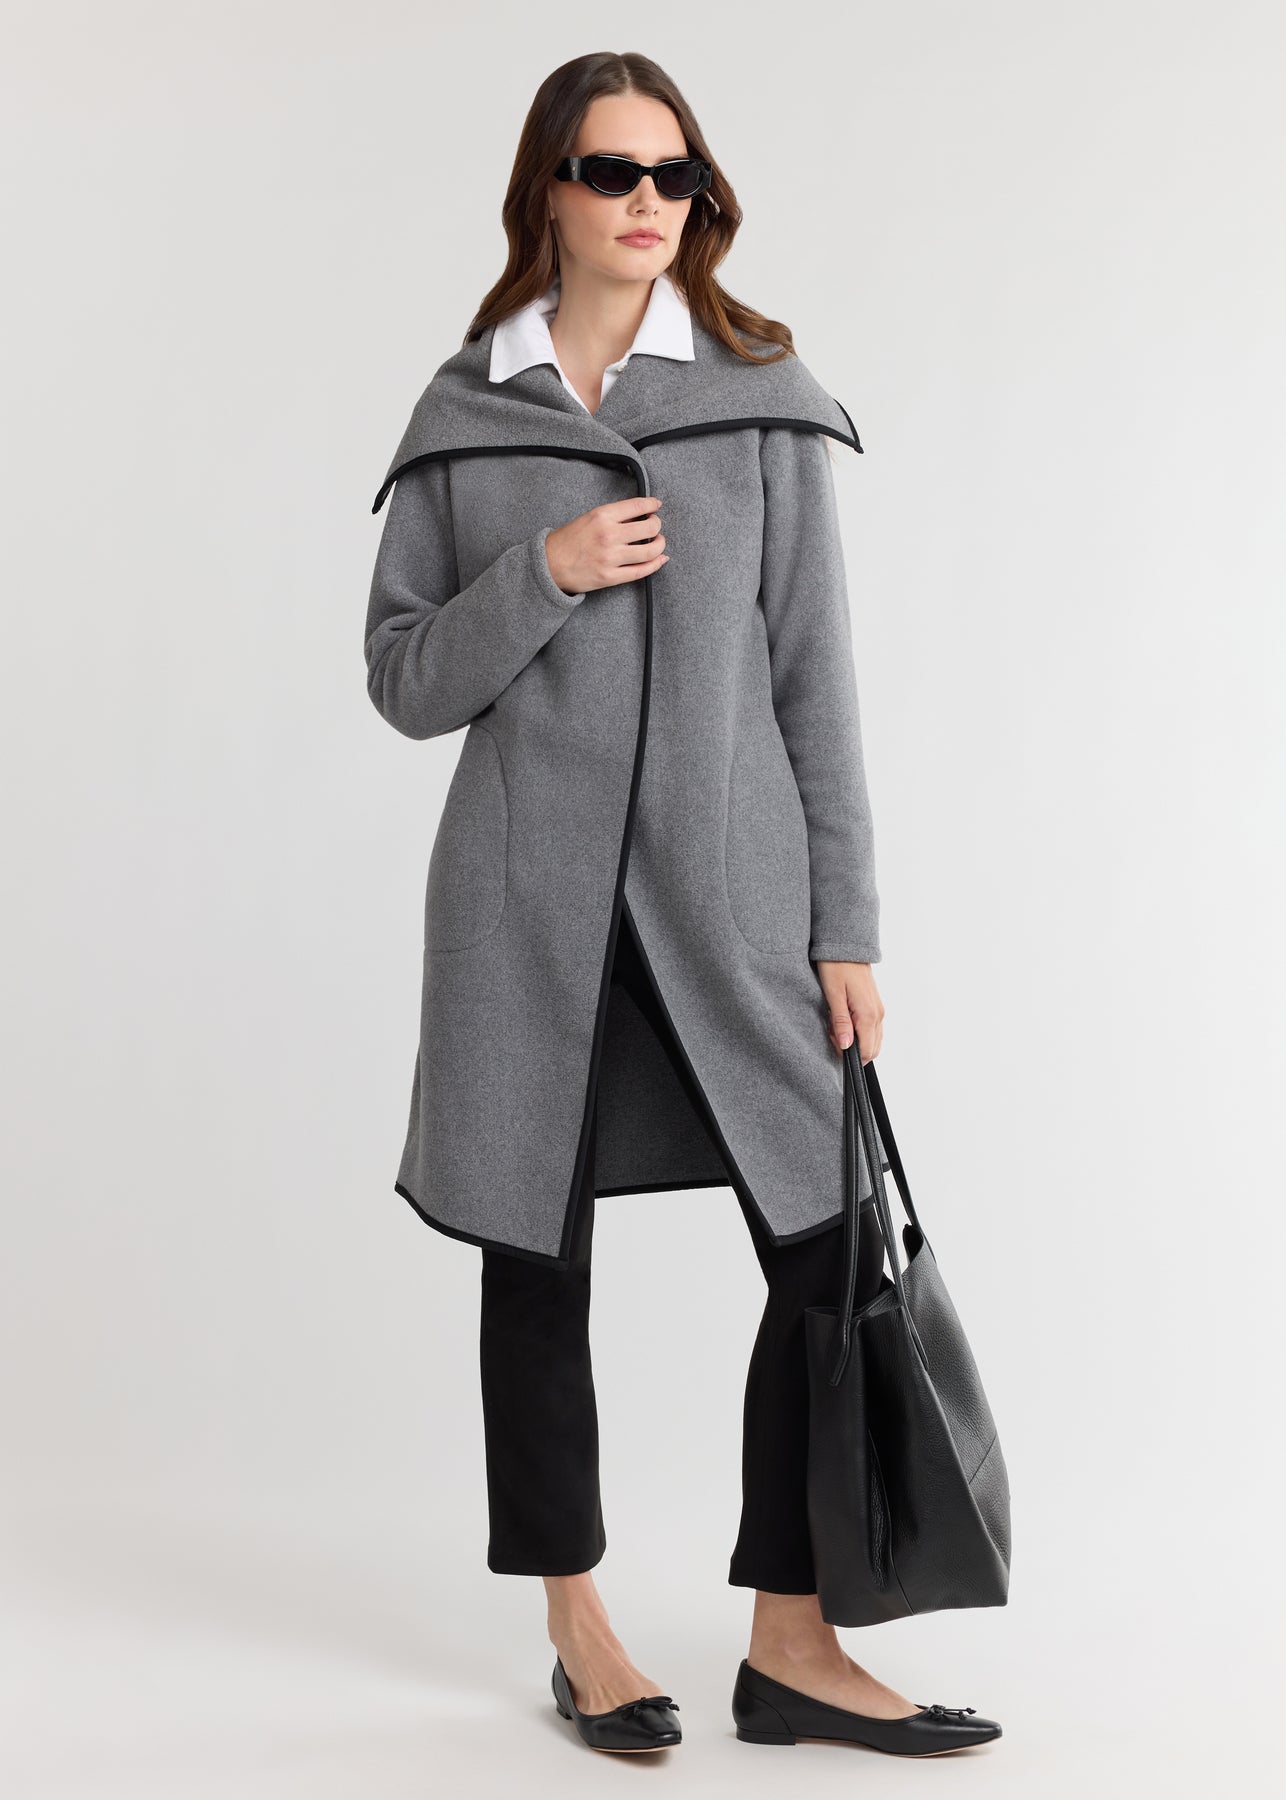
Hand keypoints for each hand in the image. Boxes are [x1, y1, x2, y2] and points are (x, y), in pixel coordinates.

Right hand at [545, 496, 668, 595]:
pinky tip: (660, 559)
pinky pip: (641, 571)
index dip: (652, 504)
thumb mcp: (588, 518)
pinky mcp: (611, 577)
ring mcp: (611, 558)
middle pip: (650, 527)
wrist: (549, 565)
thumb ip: (613, 516)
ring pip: (650, 550)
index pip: (638, 505)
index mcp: (602, 516)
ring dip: (660, 545)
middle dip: (657, 525)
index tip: (656, 505)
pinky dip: (655, 564)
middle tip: (655, 525)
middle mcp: (609, 535)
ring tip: (658, 542)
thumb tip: (639, 515)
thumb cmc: (567, 541)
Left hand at [815, 960, 883, 1060]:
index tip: (833, 1039)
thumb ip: (841, 1022)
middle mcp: (878, 1014)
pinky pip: (872, 1028)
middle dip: (852, 1049)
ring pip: (873, 1039)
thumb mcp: (833, 995)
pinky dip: (859, 1031)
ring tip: (836, 1024)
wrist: (846, 946)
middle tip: (833, 1034)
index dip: (848, 1054)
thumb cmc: (836, 967)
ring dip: (855, 1040)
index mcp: (868, 1014)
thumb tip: (847, 1046)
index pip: (867, 1051)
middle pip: (872, 1049)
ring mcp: (878, 1010)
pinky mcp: (875, 1005)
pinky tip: (843, 1019)